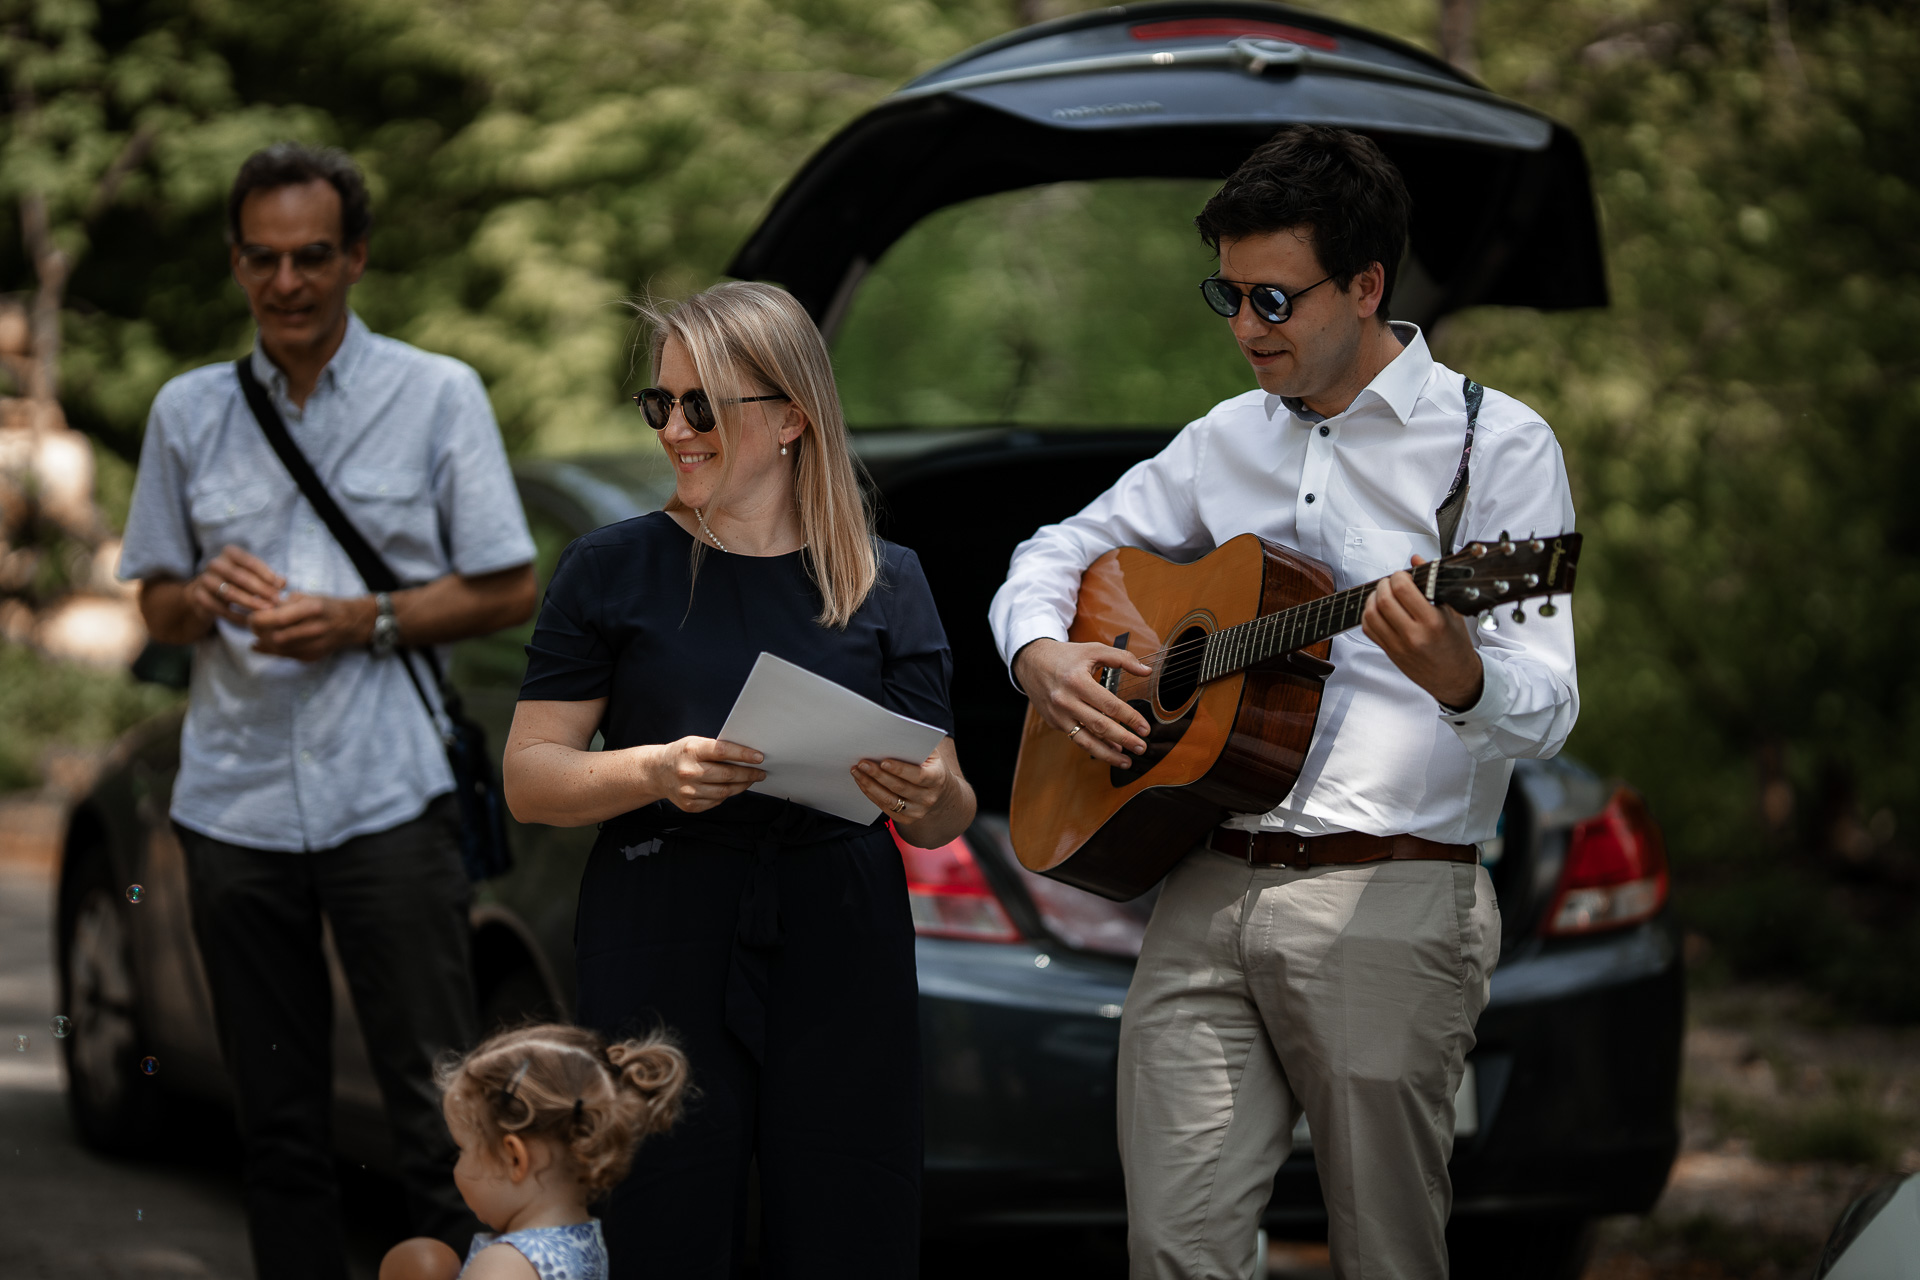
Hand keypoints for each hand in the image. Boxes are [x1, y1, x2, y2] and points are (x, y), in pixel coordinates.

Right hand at [188, 545, 284, 623]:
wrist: (207, 593)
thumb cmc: (238, 582)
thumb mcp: (253, 576)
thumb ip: (269, 578)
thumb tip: (282, 582)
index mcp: (230, 553)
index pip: (249, 561)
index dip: (266, 574)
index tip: (280, 586)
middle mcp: (215, 564)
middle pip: (240, 577)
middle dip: (260, 590)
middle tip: (276, 601)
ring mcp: (205, 580)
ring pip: (229, 593)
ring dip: (250, 603)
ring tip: (266, 612)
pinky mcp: (199, 597)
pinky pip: (220, 609)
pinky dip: (236, 616)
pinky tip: (250, 622)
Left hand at [248, 592, 376, 661]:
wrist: (351, 623)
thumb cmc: (326, 606)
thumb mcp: (307, 597)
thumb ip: (284, 603)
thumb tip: (260, 607)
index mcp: (313, 609)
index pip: (278, 619)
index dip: (260, 619)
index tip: (253, 616)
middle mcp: (315, 629)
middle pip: (276, 636)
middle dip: (259, 631)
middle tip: (254, 625)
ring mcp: (315, 646)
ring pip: (279, 649)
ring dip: (264, 641)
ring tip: (259, 633)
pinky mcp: (312, 656)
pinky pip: (286, 656)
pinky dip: (271, 650)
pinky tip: (261, 644)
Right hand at [648, 736, 765, 812]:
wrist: (657, 772)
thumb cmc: (682, 754)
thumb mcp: (695, 744)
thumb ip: (717, 749)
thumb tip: (747, 757)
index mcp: (692, 751)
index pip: (722, 752)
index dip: (743, 754)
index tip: (760, 757)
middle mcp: (688, 771)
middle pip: (727, 775)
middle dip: (748, 774)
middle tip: (761, 772)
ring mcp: (687, 791)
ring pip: (724, 791)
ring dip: (742, 786)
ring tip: (751, 780)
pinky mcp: (689, 805)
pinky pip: (716, 801)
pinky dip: (727, 795)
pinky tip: (732, 788)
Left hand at [853, 750, 949, 824]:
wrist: (939, 792)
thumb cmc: (930, 767)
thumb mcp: (931, 755)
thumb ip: (916, 747)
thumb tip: (893, 738)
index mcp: (937, 779)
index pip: (918, 776)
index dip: (900, 769)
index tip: (883, 761)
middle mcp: (928, 798)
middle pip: (900, 788)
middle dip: (878, 775)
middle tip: (862, 763)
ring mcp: (917, 811)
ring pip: (889, 800)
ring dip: (870, 785)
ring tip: (857, 772)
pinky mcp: (906, 819)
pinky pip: (884, 807)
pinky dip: (870, 794)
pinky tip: (862, 782)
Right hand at [1012, 638, 1151, 768]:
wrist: (1031, 661)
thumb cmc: (1065, 656)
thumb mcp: (1093, 650)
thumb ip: (1122, 658)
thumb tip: (1146, 671)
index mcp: (1077, 680)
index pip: (1109, 705)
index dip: (1130, 718)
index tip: (1145, 728)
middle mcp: (1065, 700)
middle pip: (1099, 726)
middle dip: (1124, 739)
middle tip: (1141, 747)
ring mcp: (1058, 714)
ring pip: (1086, 740)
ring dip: (1108, 753)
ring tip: (1126, 761)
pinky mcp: (1054, 722)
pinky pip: (1077, 738)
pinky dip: (1095, 747)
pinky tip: (1110, 750)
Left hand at [1361, 555, 1484, 709]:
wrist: (1455, 678)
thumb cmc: (1456, 645)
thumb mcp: (1452, 611)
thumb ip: (1433, 583)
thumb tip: (1416, 559)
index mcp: (1433, 622)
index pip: (1403, 590)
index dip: (1399, 576)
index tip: (1403, 575)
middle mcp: (1413, 635)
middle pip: (1383, 600)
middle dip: (1384, 584)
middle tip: (1391, 582)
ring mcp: (1398, 646)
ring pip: (1371, 615)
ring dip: (1373, 598)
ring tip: (1383, 594)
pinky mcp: (1389, 652)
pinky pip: (1368, 629)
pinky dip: (1368, 615)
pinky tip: (1378, 610)